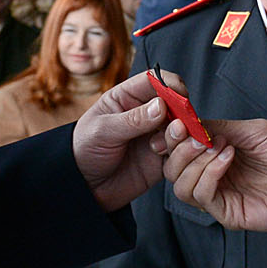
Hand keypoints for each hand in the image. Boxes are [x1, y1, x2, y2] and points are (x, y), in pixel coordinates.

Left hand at [72, 70, 169, 208]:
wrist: (84, 186)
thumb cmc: (84, 151)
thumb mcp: (103, 131)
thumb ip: (132, 119)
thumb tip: (161, 105)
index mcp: (127, 97)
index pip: (155, 80)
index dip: (171, 85)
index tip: (181, 96)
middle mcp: (145, 113)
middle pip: (175, 103)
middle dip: (181, 113)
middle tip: (177, 126)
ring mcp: (155, 135)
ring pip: (181, 127)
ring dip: (180, 135)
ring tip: (161, 147)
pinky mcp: (162, 157)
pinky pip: (181, 151)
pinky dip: (181, 153)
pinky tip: (165, 160)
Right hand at [160, 116, 266, 231]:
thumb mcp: (251, 130)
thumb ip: (217, 126)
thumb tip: (187, 123)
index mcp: (214, 156)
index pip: (177, 150)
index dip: (171, 136)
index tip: (177, 122)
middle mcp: (212, 178)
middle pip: (172, 170)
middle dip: (180, 149)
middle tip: (195, 135)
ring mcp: (219, 197)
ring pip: (181, 186)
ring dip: (195, 162)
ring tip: (220, 146)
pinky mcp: (228, 214)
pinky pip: (202, 196)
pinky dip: (209, 174)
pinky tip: (226, 159)